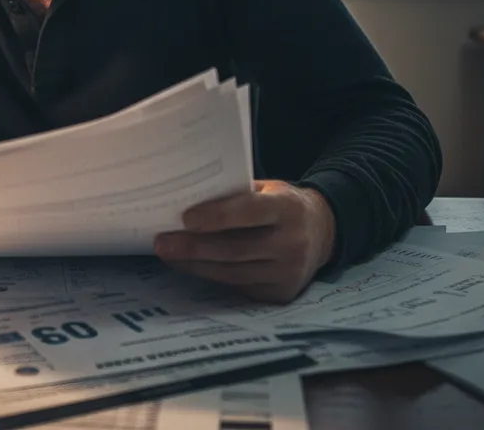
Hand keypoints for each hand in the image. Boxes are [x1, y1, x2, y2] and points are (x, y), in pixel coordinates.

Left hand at [153, 181, 335, 303]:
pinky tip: (190, 266)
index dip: (217, 216)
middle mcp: (292, 242)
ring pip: (233, 271)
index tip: (185, 218)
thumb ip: (237, 194)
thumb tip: (188, 197)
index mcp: (289, 208)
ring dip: (196, 264)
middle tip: (162, 242)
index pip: (250, 211)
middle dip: (194, 247)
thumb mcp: (268, 189)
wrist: (321, 233)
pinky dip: (210, 275)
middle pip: (235, 248)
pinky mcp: (280, 294)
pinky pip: (238, 285)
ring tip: (168, 254)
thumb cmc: (282, 204)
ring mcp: (288, 272)